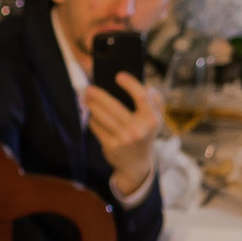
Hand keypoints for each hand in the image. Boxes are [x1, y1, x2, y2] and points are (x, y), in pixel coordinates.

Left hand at [83, 76, 163, 197]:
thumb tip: (148, 86)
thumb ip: (155, 102)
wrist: (137, 165)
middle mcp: (139, 129)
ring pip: (103, 117)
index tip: (118, 75)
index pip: (141, 97)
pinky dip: (92, 120)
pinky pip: (97, 128)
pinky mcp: (111, 146)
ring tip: (85, 98)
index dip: (130, 84)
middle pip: (115, 107)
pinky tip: (90, 114)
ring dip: (91, 106)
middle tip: (89, 88)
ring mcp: (124, 139)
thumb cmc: (146, 135)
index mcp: (152, 119)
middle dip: (99, 96)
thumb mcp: (156, 120)